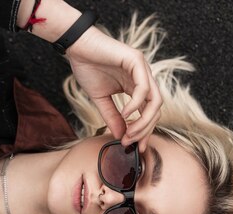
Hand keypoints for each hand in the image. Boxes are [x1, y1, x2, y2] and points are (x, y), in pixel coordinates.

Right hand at [66, 27, 161, 151]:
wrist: (77, 48)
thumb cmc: (88, 68)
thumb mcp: (101, 99)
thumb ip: (112, 117)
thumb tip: (121, 136)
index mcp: (136, 86)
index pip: (148, 112)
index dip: (144, 131)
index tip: (136, 147)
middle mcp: (143, 78)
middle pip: (155, 109)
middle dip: (145, 129)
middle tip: (130, 141)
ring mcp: (142, 69)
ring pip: (155, 100)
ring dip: (143, 120)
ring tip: (129, 131)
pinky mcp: (137, 61)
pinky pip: (144, 88)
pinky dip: (136, 104)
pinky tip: (125, 113)